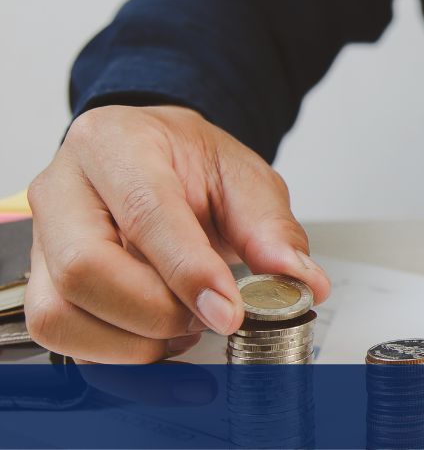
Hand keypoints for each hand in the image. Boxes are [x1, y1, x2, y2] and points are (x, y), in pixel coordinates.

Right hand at [25, 105, 330, 362]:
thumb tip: (300, 280)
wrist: (157, 157)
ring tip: (186, 328)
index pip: (144, 213)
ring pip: (60, 315)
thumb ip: (271, 228)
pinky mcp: (42, 286)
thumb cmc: (190, 162)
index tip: (230, 311)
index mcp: (116, 145)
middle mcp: (64, 190)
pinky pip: (63, 341)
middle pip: (85, 271)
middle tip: (211, 316)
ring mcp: (44, 242)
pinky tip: (162, 345)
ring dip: (133, 343)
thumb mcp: (244, 176)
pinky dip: (117, 360)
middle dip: (158, 312)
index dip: (188, 272)